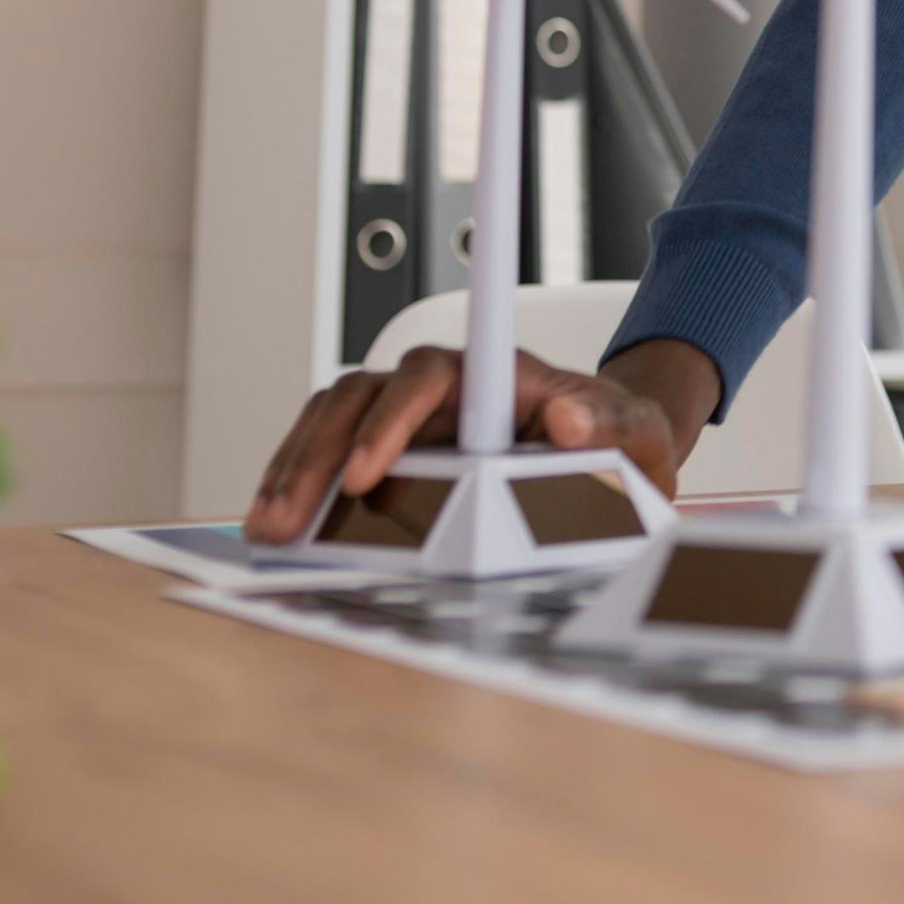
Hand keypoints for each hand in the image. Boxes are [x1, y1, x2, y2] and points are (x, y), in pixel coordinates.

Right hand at [241, 340, 709, 543]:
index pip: (428, 377)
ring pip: (333, 421)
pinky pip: (332, 453)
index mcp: (495, 374)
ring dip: (295, 471)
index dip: (390, 419)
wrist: (613, 447)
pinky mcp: (395, 451)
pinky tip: (281, 523)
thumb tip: (570, 420)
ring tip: (269, 528)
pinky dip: (302, 484)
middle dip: (318, 458)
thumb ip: (608, 422)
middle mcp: (443, 389)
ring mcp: (412, 418)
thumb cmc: (617, 433)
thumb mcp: (634, 429)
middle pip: (359, 397)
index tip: (366, 475)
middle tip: (289, 518)